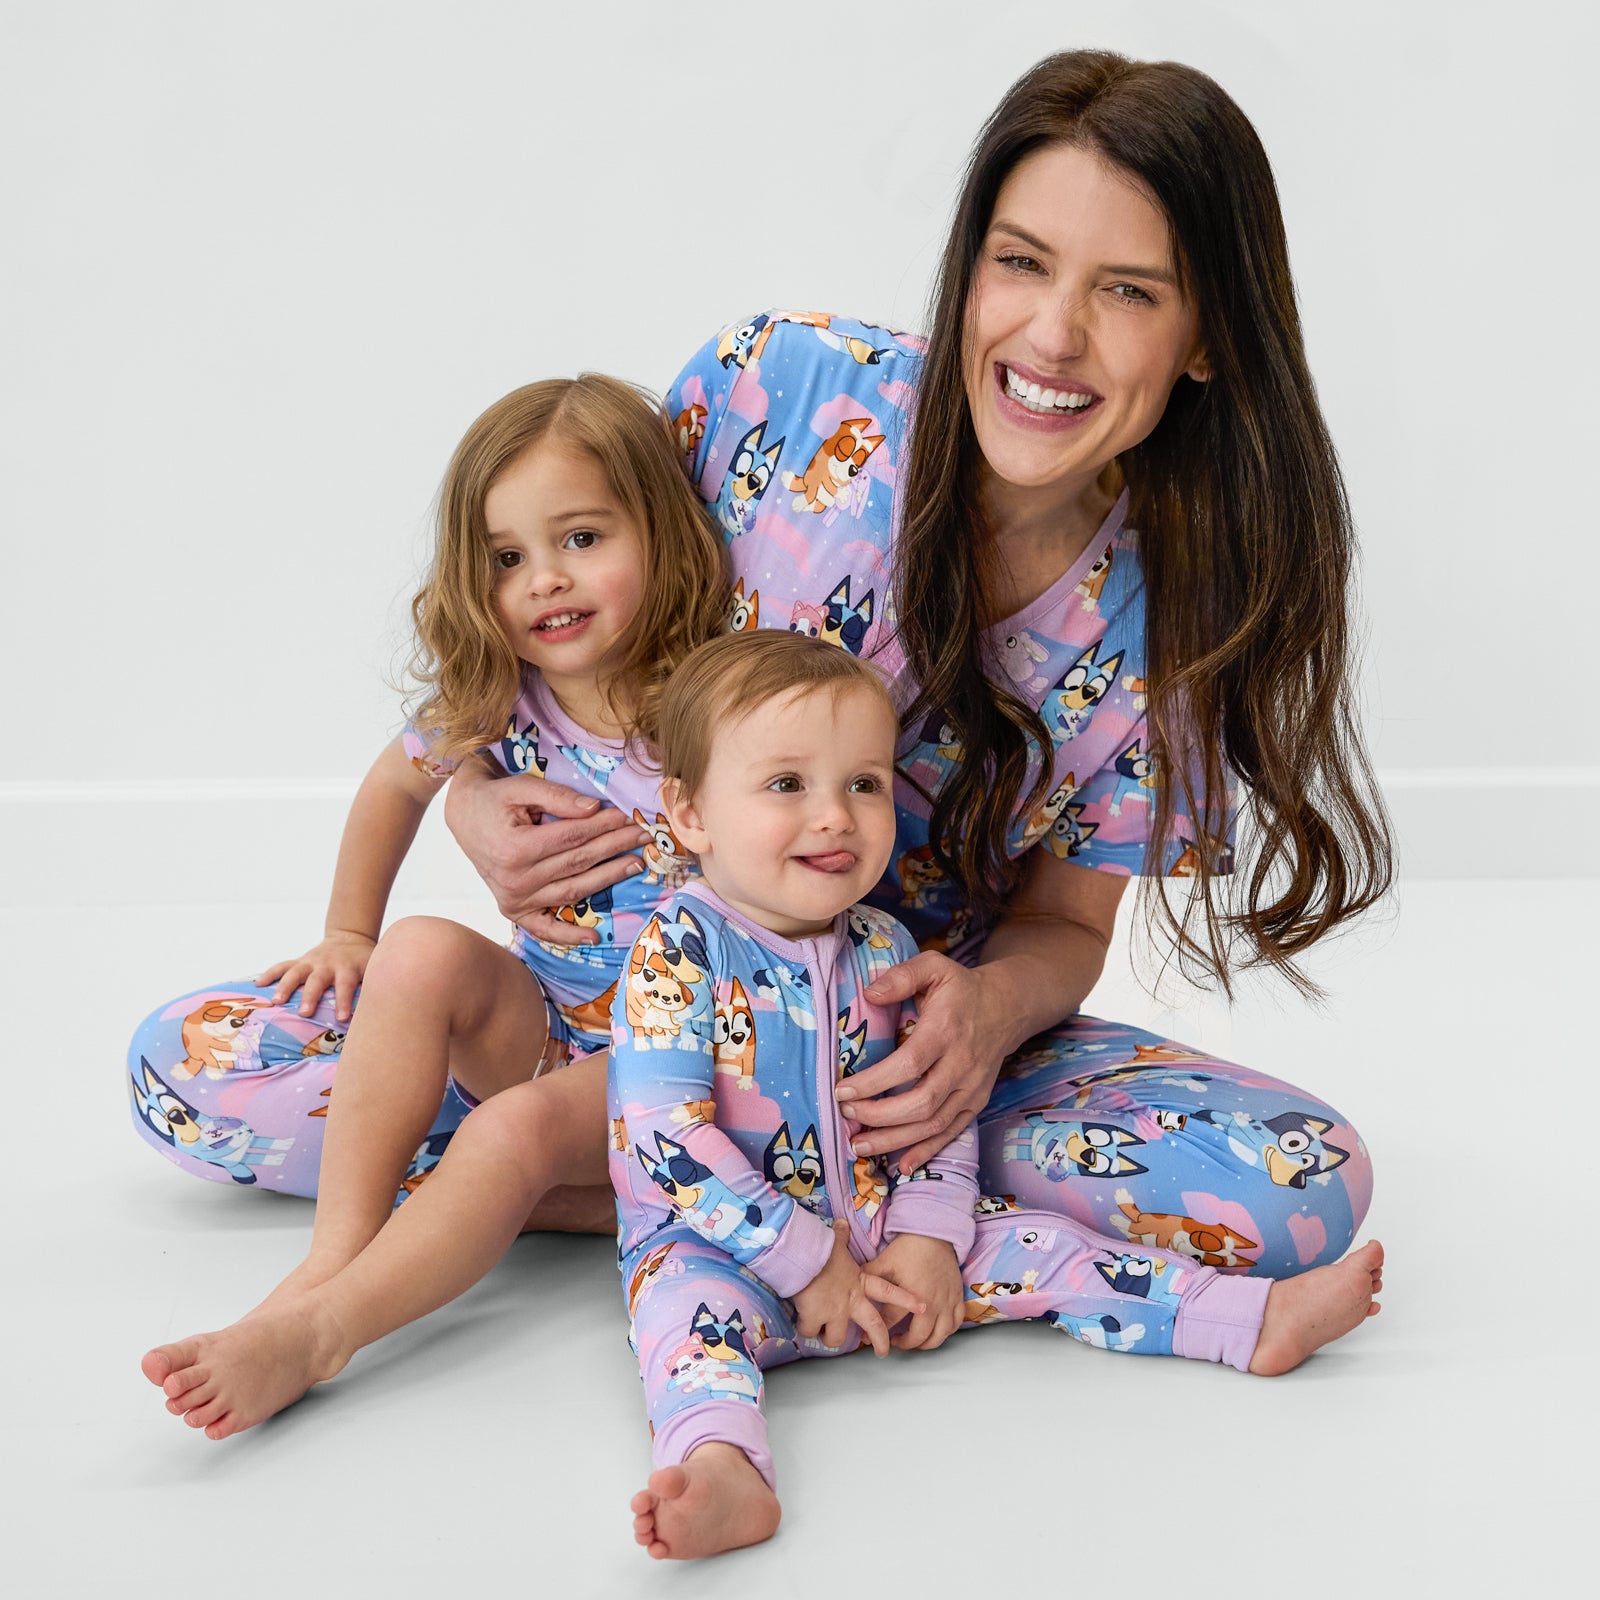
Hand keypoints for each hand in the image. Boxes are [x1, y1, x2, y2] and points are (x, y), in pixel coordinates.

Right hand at [257, 930, 375, 1021]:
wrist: (349, 939)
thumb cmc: (363, 962)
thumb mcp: (373, 969)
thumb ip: (374, 987)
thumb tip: (379, 1014)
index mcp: (347, 968)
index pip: (346, 985)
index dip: (343, 1001)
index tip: (342, 1018)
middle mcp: (327, 964)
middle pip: (317, 980)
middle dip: (310, 996)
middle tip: (304, 1013)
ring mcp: (311, 962)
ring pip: (295, 972)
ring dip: (285, 986)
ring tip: (276, 1001)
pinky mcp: (300, 961)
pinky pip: (282, 966)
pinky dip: (269, 974)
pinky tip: (258, 985)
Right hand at [442, 760, 647, 939]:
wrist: (464, 817)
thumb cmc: (495, 800)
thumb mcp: (521, 788)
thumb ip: (557, 797)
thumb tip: (594, 809)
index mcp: (515, 848)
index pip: (573, 837)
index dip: (603, 826)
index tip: (627, 817)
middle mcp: (515, 879)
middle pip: (578, 862)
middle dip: (614, 847)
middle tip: (642, 836)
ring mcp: (514, 899)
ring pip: (573, 890)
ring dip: (608, 878)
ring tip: (635, 865)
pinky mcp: (514, 910)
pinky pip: (545, 929)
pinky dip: (568, 936)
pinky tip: (593, 936)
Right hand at [792, 1220, 924, 1355]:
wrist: (803, 1258)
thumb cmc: (819, 1250)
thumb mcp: (835, 1243)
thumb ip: (840, 1237)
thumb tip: (840, 1224)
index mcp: (859, 1283)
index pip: (888, 1292)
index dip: (906, 1300)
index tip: (922, 1307)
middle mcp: (851, 1301)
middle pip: (873, 1326)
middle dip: (881, 1341)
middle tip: (882, 1351)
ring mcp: (835, 1313)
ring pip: (838, 1338)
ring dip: (831, 1338)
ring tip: (824, 1333)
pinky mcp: (816, 1319)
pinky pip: (810, 1331)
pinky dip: (806, 1329)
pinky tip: (802, 1322)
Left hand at [835, 953, 1008, 1173]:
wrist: (1007, 1007)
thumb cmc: (961, 988)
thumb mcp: (933, 967)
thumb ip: (901, 976)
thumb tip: (869, 993)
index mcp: (946, 1030)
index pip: (910, 1063)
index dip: (875, 1082)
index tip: (843, 1090)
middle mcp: (962, 1064)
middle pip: (922, 1102)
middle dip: (880, 1116)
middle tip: (847, 1116)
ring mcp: (972, 1087)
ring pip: (934, 1124)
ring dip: (896, 1140)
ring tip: (860, 1146)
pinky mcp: (976, 1102)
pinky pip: (952, 1132)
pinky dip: (927, 1151)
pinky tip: (902, 1165)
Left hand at [869, 1233, 965, 1351]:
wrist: (934, 1234)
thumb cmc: (909, 1248)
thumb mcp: (885, 1261)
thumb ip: (868, 1275)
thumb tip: (849, 1283)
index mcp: (911, 1296)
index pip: (890, 1321)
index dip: (877, 1332)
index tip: (868, 1338)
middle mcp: (932, 1304)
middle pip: (918, 1337)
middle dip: (904, 1344)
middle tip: (894, 1341)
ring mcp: (947, 1303)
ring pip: (940, 1336)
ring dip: (926, 1343)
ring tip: (914, 1341)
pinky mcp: (957, 1297)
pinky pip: (956, 1324)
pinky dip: (947, 1332)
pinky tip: (936, 1331)